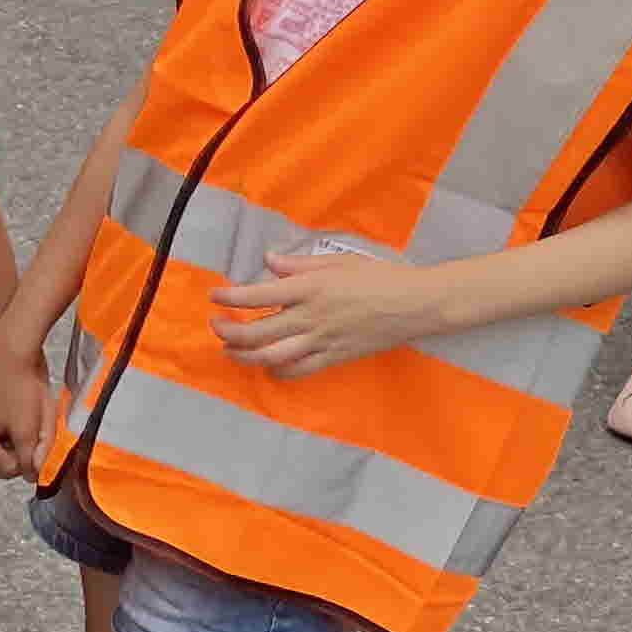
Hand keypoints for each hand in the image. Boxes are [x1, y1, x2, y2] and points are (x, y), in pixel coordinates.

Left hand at [210, 249, 444, 377]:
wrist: (417, 304)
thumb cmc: (380, 277)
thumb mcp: (339, 261)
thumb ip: (299, 265)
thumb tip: (268, 260)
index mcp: (310, 288)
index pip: (258, 295)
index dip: (230, 297)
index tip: (214, 295)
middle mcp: (312, 317)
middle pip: (257, 332)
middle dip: (228, 331)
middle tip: (215, 325)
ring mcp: (323, 340)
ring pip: (272, 356)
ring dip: (244, 355)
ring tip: (229, 350)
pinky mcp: (335, 357)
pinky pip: (299, 370)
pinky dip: (277, 371)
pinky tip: (267, 367)